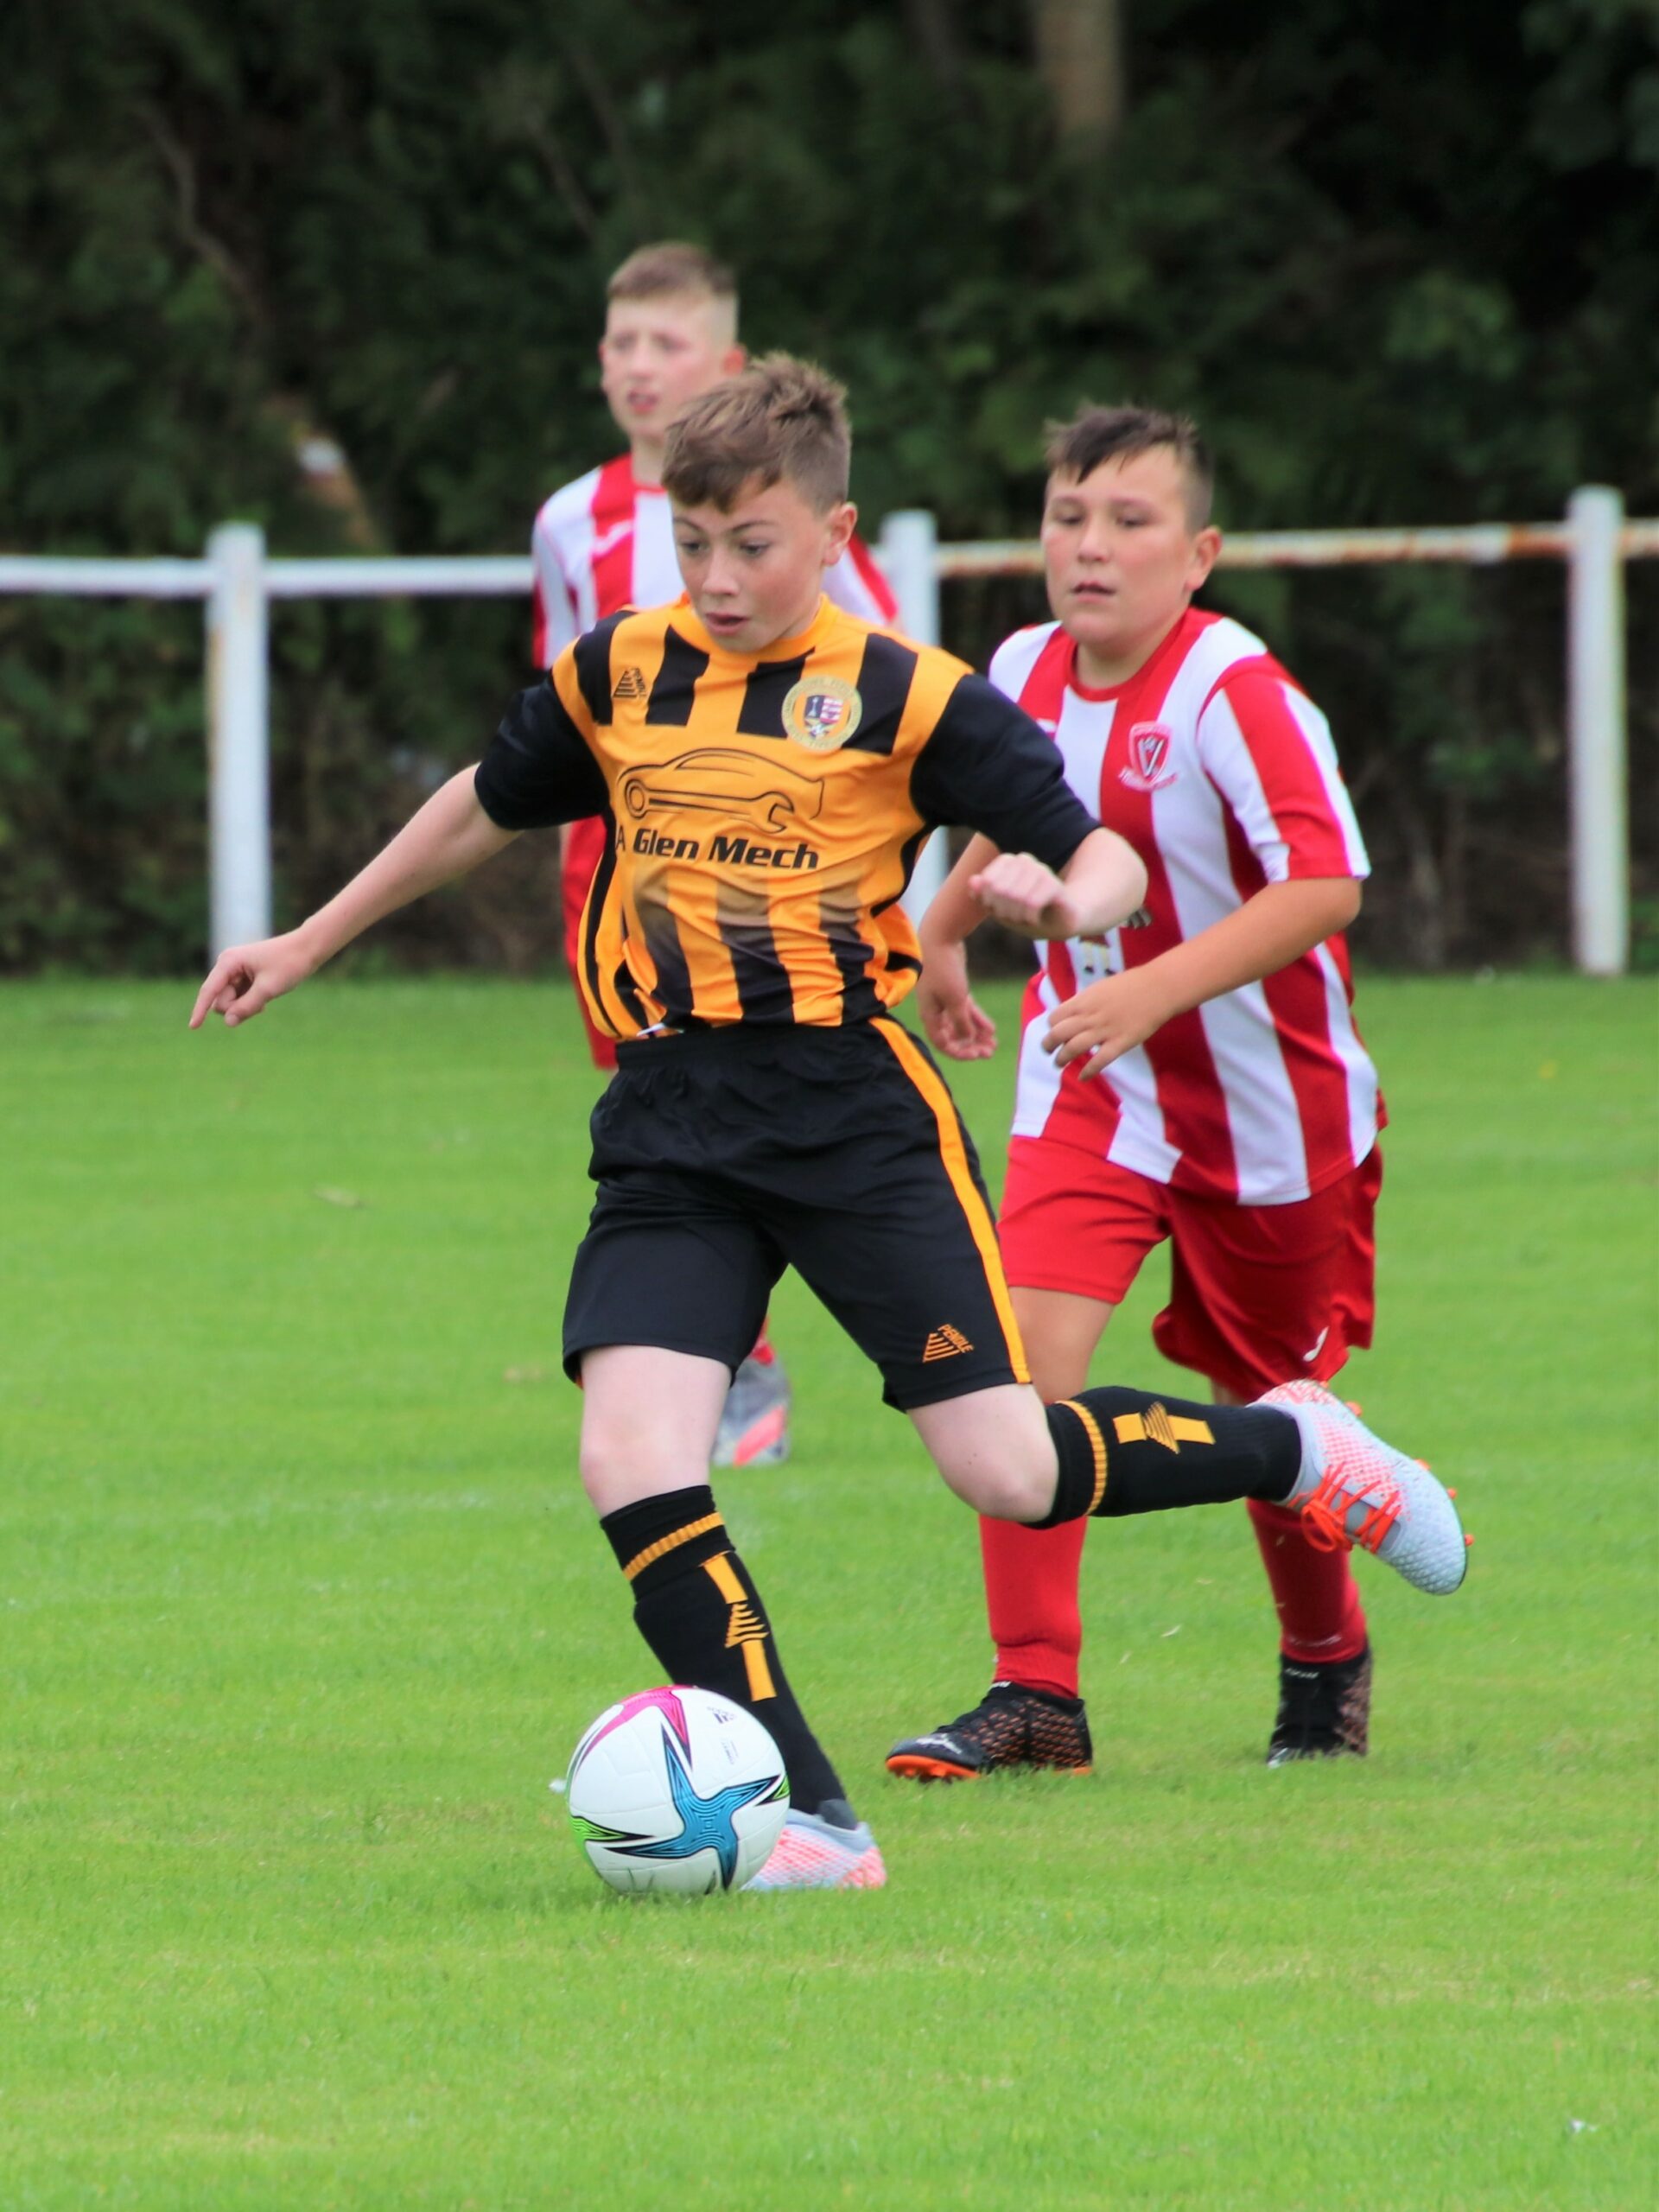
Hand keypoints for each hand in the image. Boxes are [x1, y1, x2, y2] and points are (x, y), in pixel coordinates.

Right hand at [189, 929, 317, 1029]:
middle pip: (220, 1001)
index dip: (200, 1010)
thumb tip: (228, 1022)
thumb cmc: (289, 964)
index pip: (209, 991)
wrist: (307, 949)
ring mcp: (234, 972)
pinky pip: (238, 1000)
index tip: (193, 1027)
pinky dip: (249, 1004)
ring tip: (265, 999)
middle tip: (261, 1005)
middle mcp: (227, 966)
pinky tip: (264, 1001)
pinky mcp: (243, 978)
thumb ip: (246, 1007)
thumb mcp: (268, 989)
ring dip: (245, 1007)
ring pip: (230, 1002)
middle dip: (237, 1008)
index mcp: (228, 962)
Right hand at [916, 939, 996, 1060]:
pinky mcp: (954, 989)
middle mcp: (936, 1011)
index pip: (943, 1043)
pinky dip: (977, 1019)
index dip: (959, 1052)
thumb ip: (961, 1022)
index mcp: (930, 1015)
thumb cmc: (944, 969)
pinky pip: (966, 1010)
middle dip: (971, 1046)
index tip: (977, 1055)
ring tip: (993, 1044)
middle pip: (953, 1036)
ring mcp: (945, 1000)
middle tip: (989, 1053)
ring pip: (961, 1023)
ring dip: (976, 1035)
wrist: (940, 937)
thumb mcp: (955, 999)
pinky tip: (991, 1029)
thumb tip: (967, 1039)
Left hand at [969, 851, 1077, 939]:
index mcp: (1007, 861)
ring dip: (1017, 915)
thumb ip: (982, 895)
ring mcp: (1041, 870)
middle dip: (1004, 911)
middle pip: (1000, 889)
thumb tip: (972, 881)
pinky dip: (1030, 917)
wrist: (1059, 922)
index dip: (989, 902)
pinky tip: (1035, 919)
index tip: (999, 909)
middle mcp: (1024, 860)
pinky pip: (1032, 903)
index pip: (987, 881)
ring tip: (1025, 918)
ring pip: (1016, 896)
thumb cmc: (1025, 913)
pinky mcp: (1055, 884)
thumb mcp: (998, 908)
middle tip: (1014, 917)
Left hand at [1043, 966, 1176, 1079]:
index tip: (1054, 1031)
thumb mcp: (1100, 987)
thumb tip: (1071, 1012)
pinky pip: (1099, 1061)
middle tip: (1048, 1051)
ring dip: (1062, 1059)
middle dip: (1048, 1045)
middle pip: (1059, 1034)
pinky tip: (1082, 1077)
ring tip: (1058, 1064)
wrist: (1157, 989)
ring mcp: (1104, 1031)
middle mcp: (1089, 1017)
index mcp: (1084, 1001)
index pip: (1055, 1017)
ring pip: (1073, 1048)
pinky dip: (1088, 1071)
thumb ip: (1084, 1001)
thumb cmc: (1130, 985)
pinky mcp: (1120, 1043)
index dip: (1051, 1026)